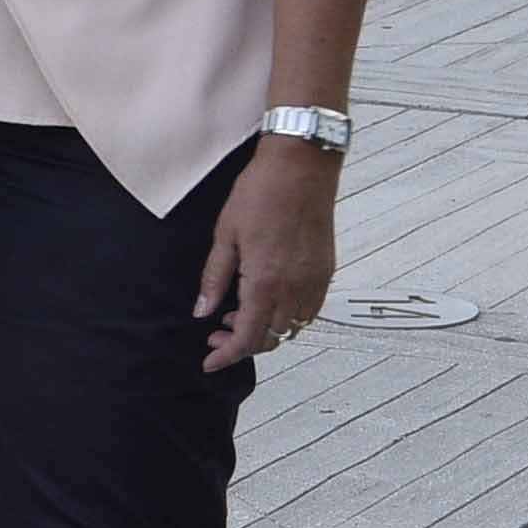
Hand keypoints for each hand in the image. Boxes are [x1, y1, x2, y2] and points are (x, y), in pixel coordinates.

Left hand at [195, 141, 336, 370]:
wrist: (301, 165)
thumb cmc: (261, 192)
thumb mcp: (225, 234)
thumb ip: (214, 278)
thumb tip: (202, 310)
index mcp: (264, 281)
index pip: (247, 338)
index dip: (227, 356)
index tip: (210, 362)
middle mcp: (294, 288)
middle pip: (270, 338)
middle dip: (242, 344)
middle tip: (218, 333)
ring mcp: (314, 280)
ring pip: (292, 327)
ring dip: (266, 330)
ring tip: (241, 313)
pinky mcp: (326, 271)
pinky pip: (309, 310)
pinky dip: (288, 316)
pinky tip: (269, 300)